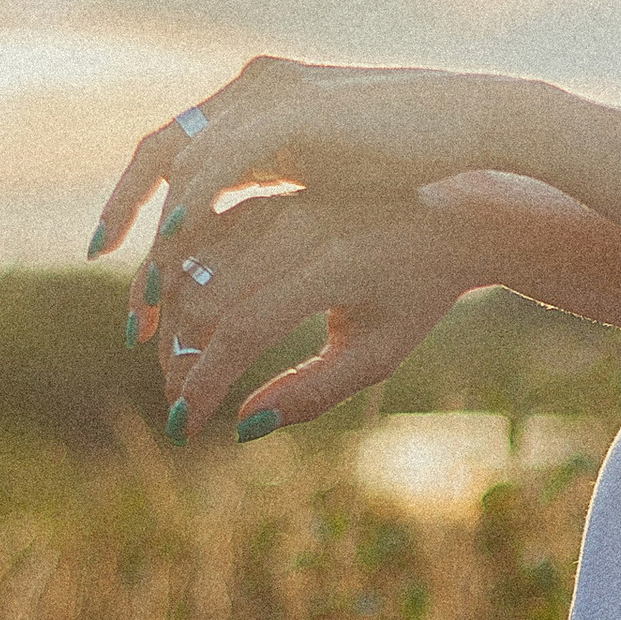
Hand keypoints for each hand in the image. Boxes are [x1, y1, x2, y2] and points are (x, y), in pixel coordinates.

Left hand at [91, 58, 521, 270]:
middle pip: (160, 153)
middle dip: (131, 226)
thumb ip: (283, 212)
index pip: (177, 155)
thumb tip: (242, 270)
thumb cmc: (419, 182)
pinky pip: (221, 159)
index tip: (135, 286)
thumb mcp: (332, 201)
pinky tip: (179, 246)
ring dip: (161, 236)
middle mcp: (254, 92)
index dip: (140, 212)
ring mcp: (271, 93)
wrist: (481, 142)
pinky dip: (193, 202)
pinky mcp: (295, 108)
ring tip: (149, 300)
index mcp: (261, 111)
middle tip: (131, 310)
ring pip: (182, 162)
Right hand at [130, 181, 499, 442]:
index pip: (245, 329)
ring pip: (194, 261)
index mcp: (335, 265)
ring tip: (173, 366)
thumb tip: (243, 425)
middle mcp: (300, 225)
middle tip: (178, 402)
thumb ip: (313, 392)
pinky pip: (202, 235)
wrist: (450, 216)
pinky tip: (174, 318)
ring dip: (170, 319)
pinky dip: (178, 277)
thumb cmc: (417, 294)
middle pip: (208, 295)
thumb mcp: (378, 354)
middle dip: (181, 357)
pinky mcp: (267, 194)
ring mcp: (280, 202)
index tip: (186, 423)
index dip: (207, 379)